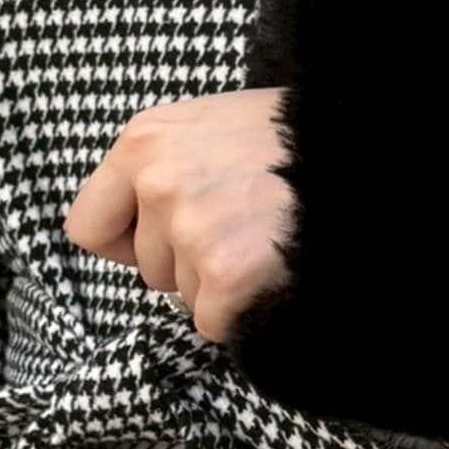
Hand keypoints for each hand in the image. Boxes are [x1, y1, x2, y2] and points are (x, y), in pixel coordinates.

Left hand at [62, 87, 296, 343]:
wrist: (360, 159)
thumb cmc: (299, 139)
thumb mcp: (217, 125)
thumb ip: (173, 165)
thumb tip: (147, 224)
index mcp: (145, 142)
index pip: (88, 227)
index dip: (127, 245)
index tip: (161, 248)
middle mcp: (157, 185)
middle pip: (148, 268)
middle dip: (190, 265)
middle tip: (243, 236)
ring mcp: (191, 232)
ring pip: (185, 296)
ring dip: (222, 287)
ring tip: (266, 247)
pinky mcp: (226, 275)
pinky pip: (214, 323)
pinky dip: (243, 313)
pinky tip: (273, 275)